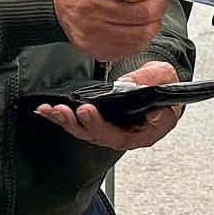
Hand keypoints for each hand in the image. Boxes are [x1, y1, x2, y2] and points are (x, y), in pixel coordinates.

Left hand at [37, 61, 183, 149]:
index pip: (120, 136)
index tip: (87, 111)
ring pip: (86, 132)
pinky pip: (81, 124)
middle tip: (62, 110)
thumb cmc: (165, 85)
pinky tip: (49, 111)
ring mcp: (112, 130)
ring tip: (51, 110)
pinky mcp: (101, 122)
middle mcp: (126, 135)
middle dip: (77, 124)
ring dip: (67, 122)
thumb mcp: (164, 77)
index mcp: (144, 132)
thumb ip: (151, 83)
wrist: (161, 84)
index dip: (100, 126)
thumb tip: (136, 95)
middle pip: (97, 136)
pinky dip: (65, 118)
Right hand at [54, 0, 175, 60]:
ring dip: (154, 21)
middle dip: (159, 3)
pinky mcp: (96, 48)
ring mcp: (93, 31)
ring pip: (142, 33)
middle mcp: (91, 6)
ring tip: (148, 9)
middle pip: (143, 12)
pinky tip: (135, 23)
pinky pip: (133, 47)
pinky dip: (142, 36)